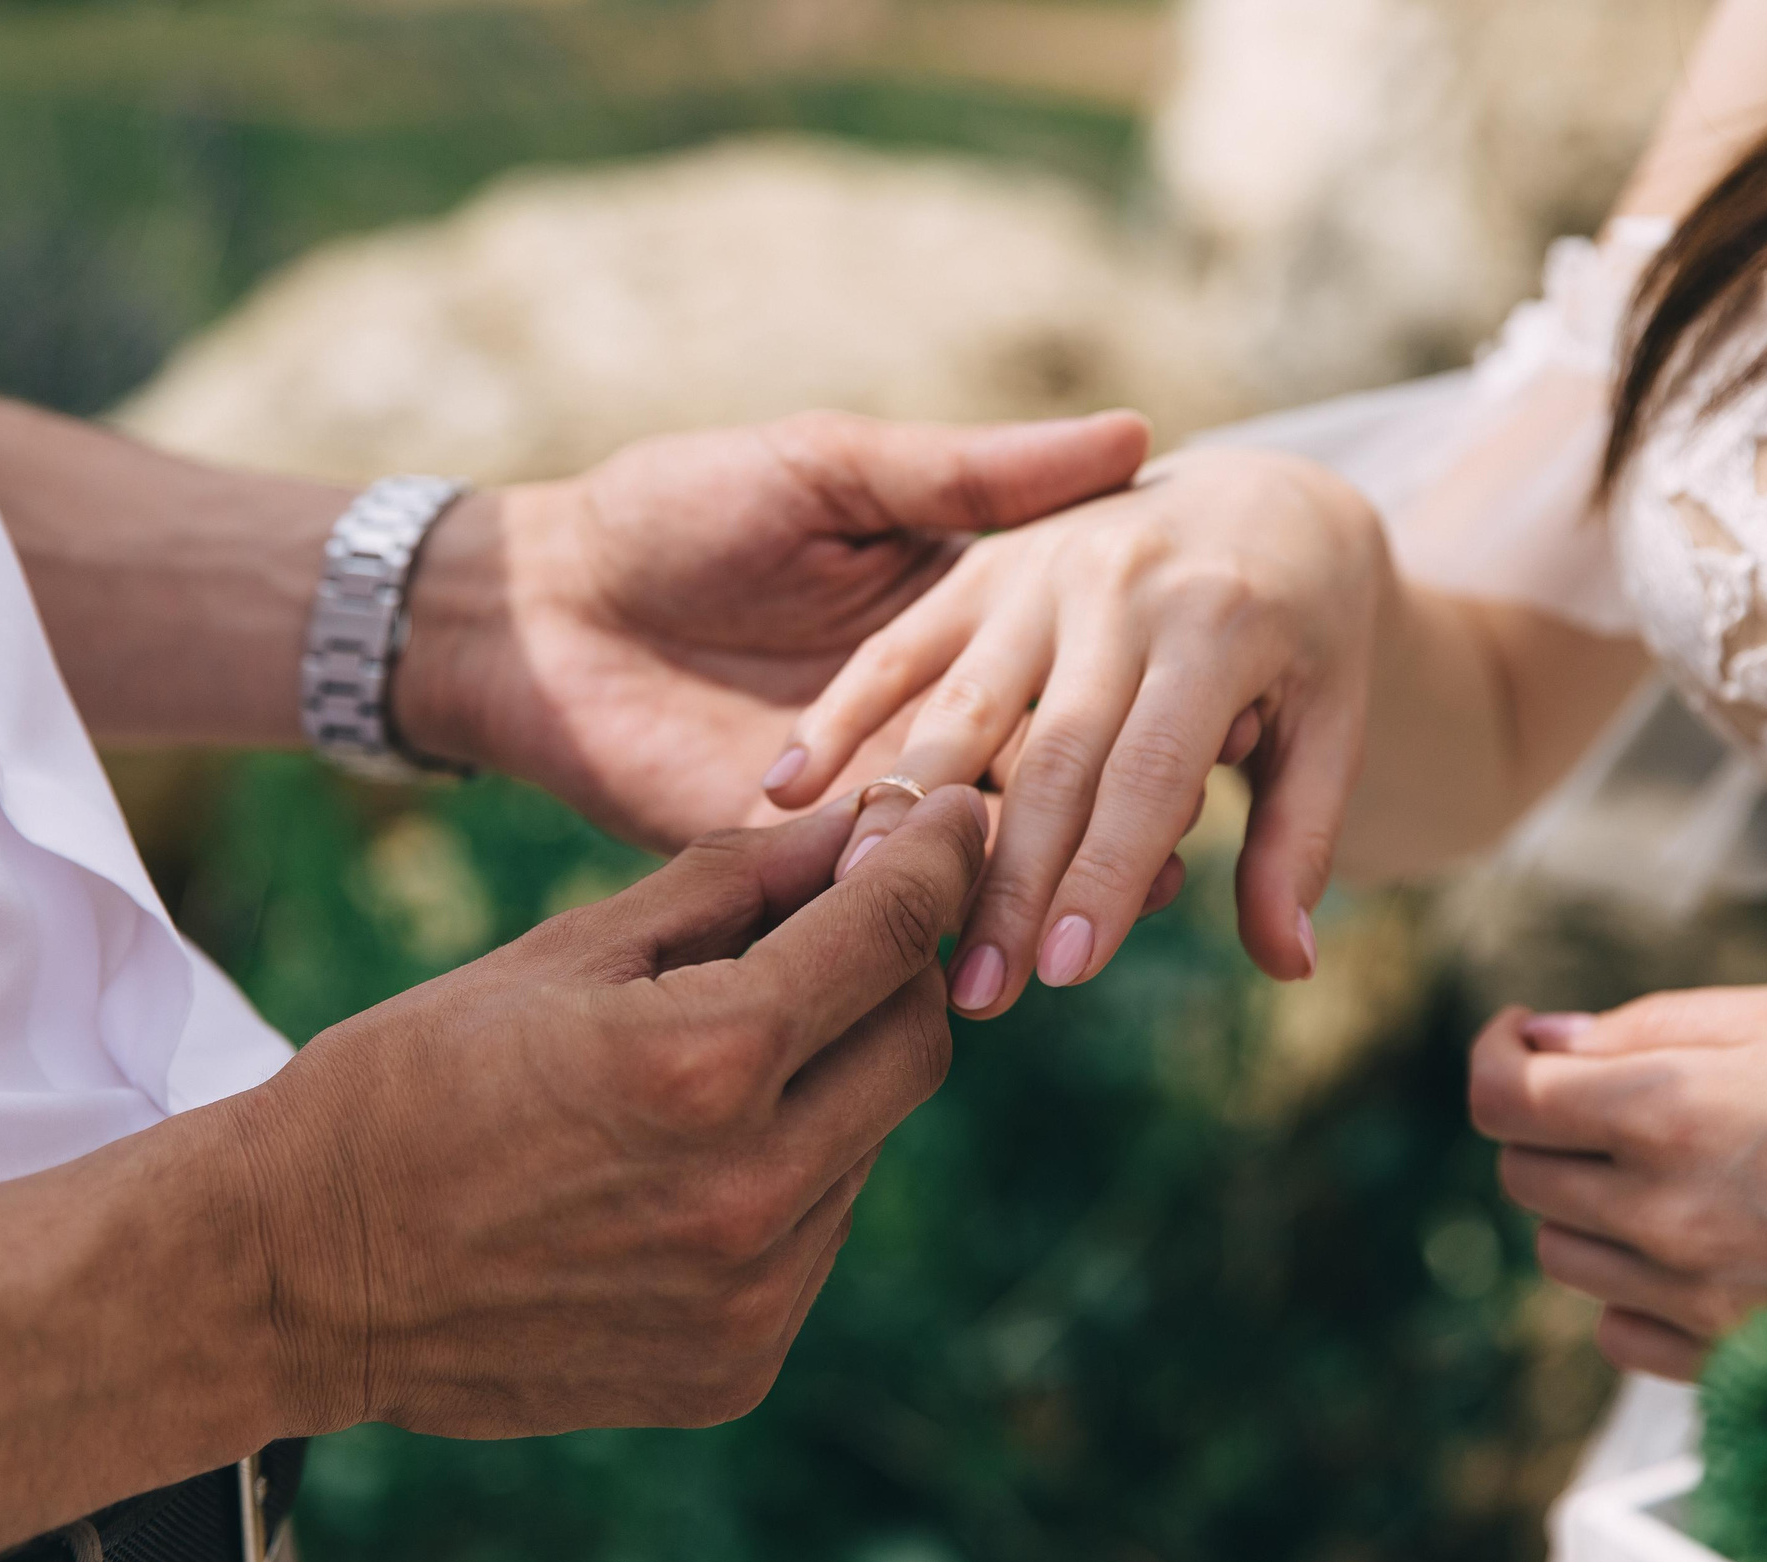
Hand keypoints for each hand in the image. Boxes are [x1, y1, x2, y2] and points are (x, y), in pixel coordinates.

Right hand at [229, 784, 988, 1437]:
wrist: (296, 1274)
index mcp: (703, 1063)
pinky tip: (690, 1163)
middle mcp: (751, 1193)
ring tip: (723, 1059)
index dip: (936, 860)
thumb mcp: (563, 953)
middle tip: (847, 932)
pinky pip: (817, 1241)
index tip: (956, 823)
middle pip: (917, 1045)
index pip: (891, 934)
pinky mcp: (735, 1369)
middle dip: (898, 973)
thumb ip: (728, 886)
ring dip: (834, 1083)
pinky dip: (790, 1181)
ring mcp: (750, 1298)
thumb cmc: (411, 1082)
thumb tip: (855, 829)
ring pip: (870, 1147)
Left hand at [391, 410, 1148, 850]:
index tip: (1232, 708)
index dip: (1141, 691)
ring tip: (1138, 891)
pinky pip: (884, 895)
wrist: (534, 599)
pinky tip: (1013, 920)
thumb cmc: (674, 507)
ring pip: (978, 845)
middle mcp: (919, 718)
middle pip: (1041, 772)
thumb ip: (971, 476)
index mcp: (944, 621)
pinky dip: (949, 911)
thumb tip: (1131, 436)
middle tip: (1192, 824)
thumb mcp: (832, 467)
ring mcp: (858, 795)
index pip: (1068, 670)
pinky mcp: (790, 860)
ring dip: (1052, 871)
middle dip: (1109, 804)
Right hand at [769, 446, 1388, 1013]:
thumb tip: (1288, 967)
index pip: (1152, 773)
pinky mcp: (980, 564)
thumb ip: (1298, 841)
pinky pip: (898, 645)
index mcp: (1220, 621)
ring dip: (909, 812)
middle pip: (1052, 757)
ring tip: (866, 908)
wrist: (1265, 498)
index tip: (1067, 972)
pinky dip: (838, 714)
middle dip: (1009, 882)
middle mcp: (1121, 585)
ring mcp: (1039, 569)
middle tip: (977, 993)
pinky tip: (784, 795)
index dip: (1108, 874)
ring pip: (963, 706)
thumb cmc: (1305, 638)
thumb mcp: (1331, 724)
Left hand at [1470, 981, 1766, 1379]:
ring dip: (1589, 1210)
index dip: (1495, 1061)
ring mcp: (1700, 1300)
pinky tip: (1698, 1251)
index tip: (1523, 1044)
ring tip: (1675, 1173)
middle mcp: (1667, 1214)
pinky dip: (1634, 1292)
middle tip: (1616, 1100)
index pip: (1502, 1100)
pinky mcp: (1741, 1363)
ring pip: (1564, 1257)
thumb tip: (1544, 1038)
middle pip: (1524, 1177)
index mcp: (1670, 1110)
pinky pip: (1622, 1333)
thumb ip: (1650, 1027)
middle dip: (1550, 1129)